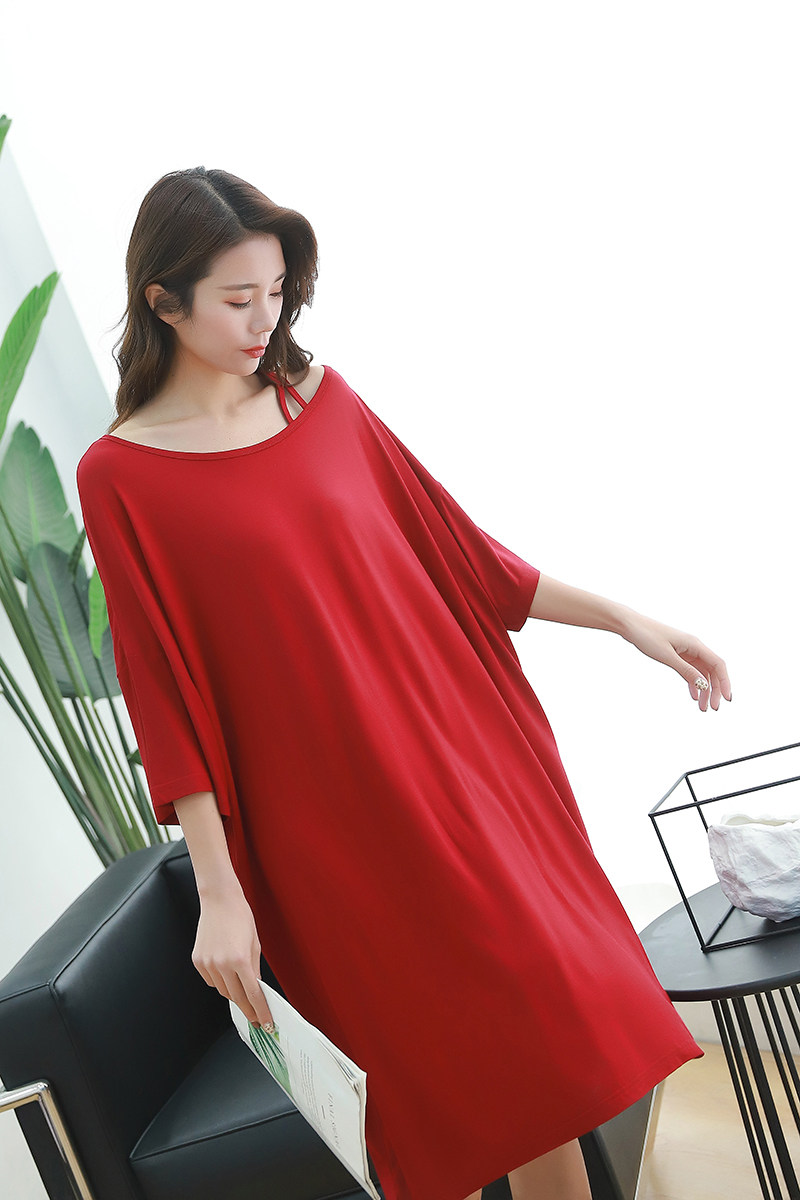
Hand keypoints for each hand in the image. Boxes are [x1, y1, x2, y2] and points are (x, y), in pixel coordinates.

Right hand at [191, 888, 274, 1028]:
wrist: (219, 901)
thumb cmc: (240, 917)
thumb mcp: (254, 944)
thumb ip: (255, 970)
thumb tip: (257, 990)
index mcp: (240, 959)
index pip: (252, 994)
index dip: (260, 1011)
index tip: (265, 1022)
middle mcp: (222, 964)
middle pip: (236, 997)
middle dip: (248, 1009)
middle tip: (256, 1017)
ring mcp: (207, 963)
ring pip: (222, 991)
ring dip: (234, 994)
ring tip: (242, 992)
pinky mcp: (197, 961)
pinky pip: (211, 981)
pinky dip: (220, 983)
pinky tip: (226, 975)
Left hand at [620, 611, 731, 711]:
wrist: (630, 626)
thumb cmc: (647, 636)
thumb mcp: (667, 656)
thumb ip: (686, 671)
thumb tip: (703, 685)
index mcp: (695, 644)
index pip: (718, 665)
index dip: (725, 682)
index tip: (727, 699)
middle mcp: (694, 647)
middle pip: (712, 671)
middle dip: (715, 690)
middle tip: (712, 708)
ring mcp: (687, 651)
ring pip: (702, 673)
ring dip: (704, 690)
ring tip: (702, 707)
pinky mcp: (678, 654)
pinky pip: (691, 671)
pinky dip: (693, 683)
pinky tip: (693, 696)